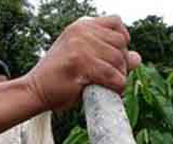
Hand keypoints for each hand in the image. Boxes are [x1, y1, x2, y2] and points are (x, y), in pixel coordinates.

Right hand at [25, 16, 141, 110]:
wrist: (35, 91)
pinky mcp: (81, 64)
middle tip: (111, 78)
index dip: (122, 40)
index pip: (116, 22)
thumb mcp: (84, 61)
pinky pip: (113, 76)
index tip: (115, 58)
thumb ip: (108, 56)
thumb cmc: (59, 79)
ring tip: (109, 87)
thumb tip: (137, 58)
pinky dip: (117, 87)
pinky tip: (110, 92)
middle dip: (121, 63)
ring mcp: (81, 46)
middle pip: (120, 43)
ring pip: (119, 61)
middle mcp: (81, 32)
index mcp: (81, 27)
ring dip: (119, 78)